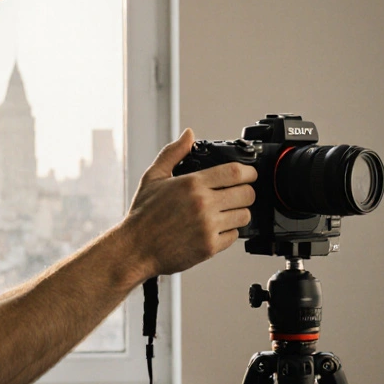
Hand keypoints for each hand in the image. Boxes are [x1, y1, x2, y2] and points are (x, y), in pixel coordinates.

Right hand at [121, 128, 257, 279]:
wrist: (135, 248)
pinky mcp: (209, 247)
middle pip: (246, 193)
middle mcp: (203, 204)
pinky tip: (217, 228)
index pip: (235, 172)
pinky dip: (230, 232)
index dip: (249, 172)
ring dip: (240, 212)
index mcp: (192, 184)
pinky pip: (234, 236)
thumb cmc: (143, 215)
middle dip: (247, 192)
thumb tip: (188, 135)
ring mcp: (208, 227)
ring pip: (244, 216)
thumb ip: (173, 153)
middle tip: (239, 193)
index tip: (249, 174)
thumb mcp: (154, 177)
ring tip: (227, 211)